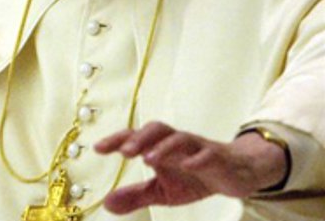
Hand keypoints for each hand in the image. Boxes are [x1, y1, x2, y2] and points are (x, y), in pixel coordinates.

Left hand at [95, 121, 287, 213]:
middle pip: (157, 130)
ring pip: (181, 138)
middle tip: (123, 152)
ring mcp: (198, 148)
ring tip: (148, 159)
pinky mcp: (219, 159)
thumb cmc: (194, 178)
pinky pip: (209, 154)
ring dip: (164, 146)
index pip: (136, 138)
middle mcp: (177, 143)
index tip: (98, 148)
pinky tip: (187, 165)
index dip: (117, 140)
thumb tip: (106, 205)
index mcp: (160, 148)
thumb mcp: (162, 191)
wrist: (237, 174)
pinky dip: (197, 158)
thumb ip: (136, 195)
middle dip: (139, 139)